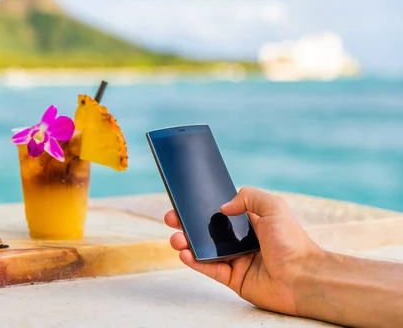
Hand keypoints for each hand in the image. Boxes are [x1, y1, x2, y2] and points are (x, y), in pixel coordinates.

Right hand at [164, 186, 321, 315]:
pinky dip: (194, 262)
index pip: (220, 213)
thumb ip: (248, 197)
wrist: (304, 278)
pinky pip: (209, 269)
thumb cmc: (293, 242)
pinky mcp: (233, 279)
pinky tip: (184, 254)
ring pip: (204, 250)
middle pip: (207, 231)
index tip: (185, 202)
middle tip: (171, 219)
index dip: (202, 208)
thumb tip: (223, 206)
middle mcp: (241, 241)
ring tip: (176, 239)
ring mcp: (236, 260)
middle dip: (187, 224)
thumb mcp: (274, 206)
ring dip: (187, 243)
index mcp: (251, 223)